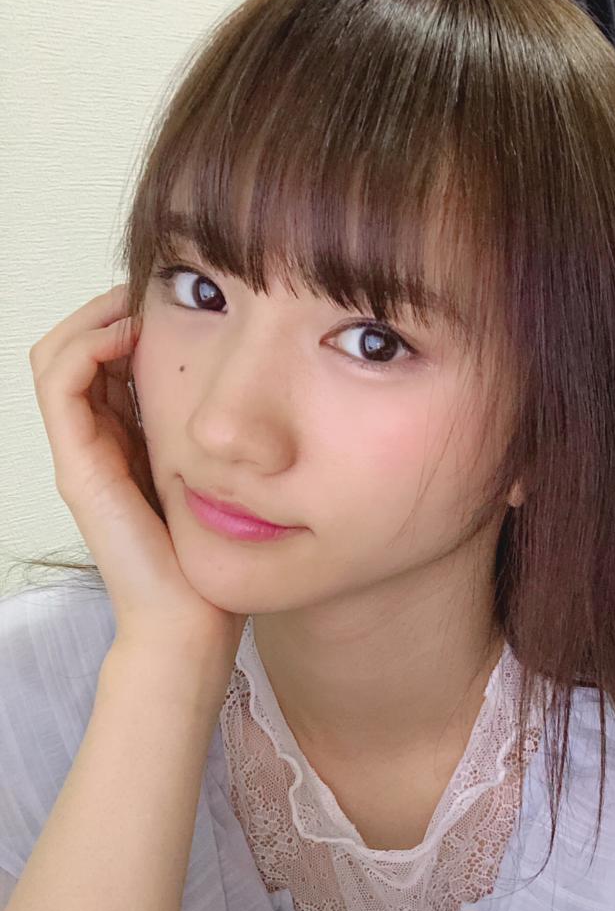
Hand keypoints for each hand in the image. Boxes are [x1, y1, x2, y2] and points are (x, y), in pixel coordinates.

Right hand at [29, 283, 247, 666]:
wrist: (192, 624)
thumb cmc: (217, 560)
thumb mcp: (227, 478)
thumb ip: (224, 438)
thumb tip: (257, 390)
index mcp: (129, 443)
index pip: (112, 360)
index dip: (137, 319)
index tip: (184, 300)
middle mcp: (98, 444)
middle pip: (83, 348)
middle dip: (116, 307)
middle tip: (161, 287)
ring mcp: (82, 454)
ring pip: (62, 354)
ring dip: (99, 315)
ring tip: (143, 300)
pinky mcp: (78, 466)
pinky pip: (62, 381)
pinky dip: (90, 343)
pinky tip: (136, 333)